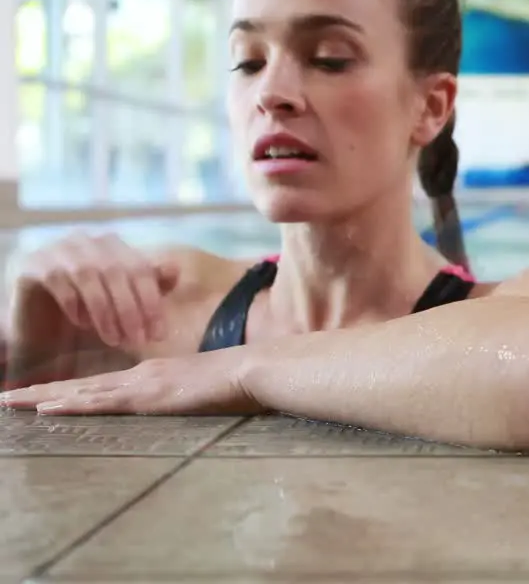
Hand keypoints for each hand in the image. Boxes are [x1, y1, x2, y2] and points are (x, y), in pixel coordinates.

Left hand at [0, 349, 263, 415]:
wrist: (255, 369)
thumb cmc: (242, 381)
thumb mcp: (209, 387)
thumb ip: (193, 392)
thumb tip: (193, 399)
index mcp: (154, 375)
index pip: (102, 383)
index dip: (70, 388)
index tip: (41, 393)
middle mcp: (141, 376)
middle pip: (82, 384)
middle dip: (42, 391)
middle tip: (7, 395)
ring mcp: (142, 384)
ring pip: (81, 391)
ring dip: (42, 396)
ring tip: (10, 400)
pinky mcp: (148, 396)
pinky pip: (100, 401)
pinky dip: (69, 403)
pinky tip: (44, 407)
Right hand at [11, 232, 180, 348]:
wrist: (40, 315)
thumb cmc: (90, 308)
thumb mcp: (125, 300)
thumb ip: (150, 285)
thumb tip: (174, 270)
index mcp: (114, 245)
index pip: (140, 269)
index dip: (152, 302)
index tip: (159, 333)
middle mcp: (87, 241)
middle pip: (117, 272)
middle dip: (132, 310)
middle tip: (139, 340)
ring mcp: (59, 249)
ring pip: (89, 276)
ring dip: (105, 312)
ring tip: (115, 339)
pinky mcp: (35, 264)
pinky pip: (59, 280)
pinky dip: (75, 304)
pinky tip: (83, 324)